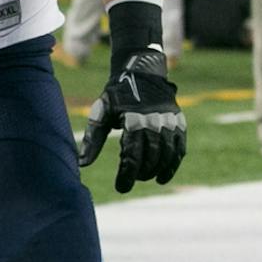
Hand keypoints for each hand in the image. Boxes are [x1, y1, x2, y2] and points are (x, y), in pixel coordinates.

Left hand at [76, 48, 185, 192]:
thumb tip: (81, 164)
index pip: (133, 156)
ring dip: (156, 171)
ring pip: (166, 155)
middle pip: (151, 158)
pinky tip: (162, 176)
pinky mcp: (179, 123)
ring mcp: (170, 123)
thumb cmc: (116, 94)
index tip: (121, 188)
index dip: (127, 175)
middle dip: (141, 173)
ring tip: (144, 177)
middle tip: (131, 180)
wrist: (141, 72)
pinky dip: (172, 165)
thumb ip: (93, 139)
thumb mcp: (101, 113)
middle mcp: (155, 122)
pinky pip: (179, 149)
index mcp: (134, 120)